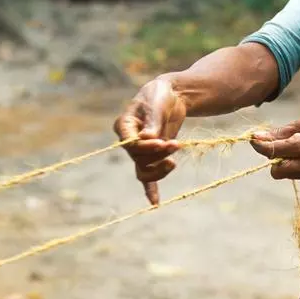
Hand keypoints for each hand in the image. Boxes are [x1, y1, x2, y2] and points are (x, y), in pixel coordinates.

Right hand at [113, 76, 187, 205]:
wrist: (171, 96)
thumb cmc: (160, 96)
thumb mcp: (157, 105)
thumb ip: (153, 122)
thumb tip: (148, 138)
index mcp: (123, 126)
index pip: (130, 144)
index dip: (146, 147)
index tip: (162, 142)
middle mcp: (128, 141)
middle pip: (139, 158)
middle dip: (159, 154)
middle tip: (175, 144)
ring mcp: (140, 151)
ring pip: (144, 169)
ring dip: (160, 168)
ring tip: (174, 159)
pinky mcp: (152, 157)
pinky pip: (147, 177)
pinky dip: (151, 189)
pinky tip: (154, 202)